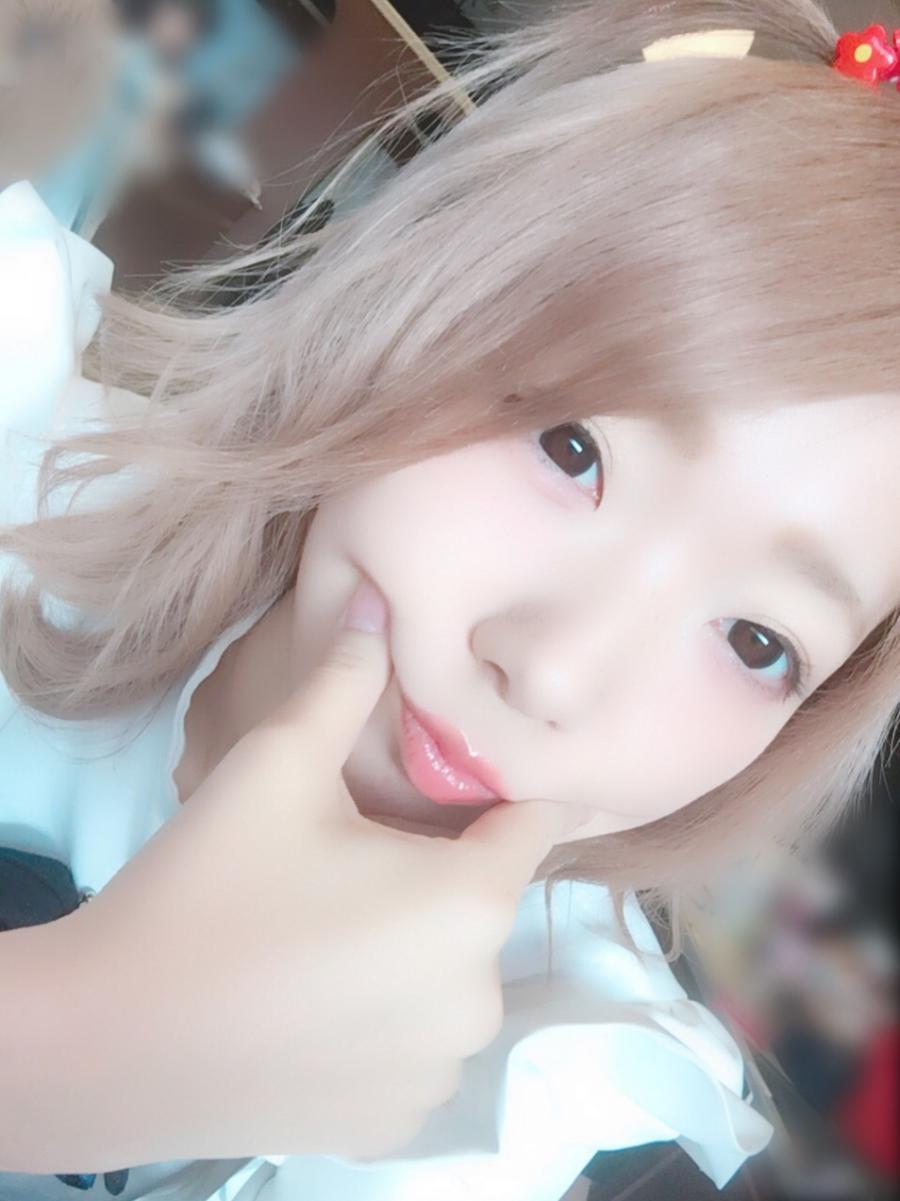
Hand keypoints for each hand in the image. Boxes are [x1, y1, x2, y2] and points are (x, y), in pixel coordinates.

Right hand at [67, 575, 590, 1166]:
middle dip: (439, 863)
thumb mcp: (276, 764)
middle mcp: (479, 994)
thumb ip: (344, 678)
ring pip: (452, 970)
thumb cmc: (206, 887)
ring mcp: (439, 1070)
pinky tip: (315, 994)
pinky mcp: (395, 1122)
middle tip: (353, 846)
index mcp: (469, 902)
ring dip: (412, 942)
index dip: (501, 782)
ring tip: (325, 922)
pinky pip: (418, 1040)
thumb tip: (380, 601)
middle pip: (485, 896)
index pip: (534, 819)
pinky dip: (386, 1013)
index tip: (459, 769)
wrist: (111, 1040)